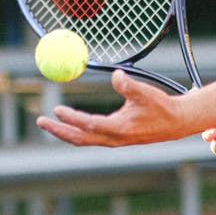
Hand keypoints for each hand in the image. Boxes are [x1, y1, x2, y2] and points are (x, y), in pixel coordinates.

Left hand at [36, 70, 190, 145]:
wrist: (175, 123)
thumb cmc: (161, 106)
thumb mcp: (146, 93)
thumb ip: (129, 84)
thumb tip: (115, 74)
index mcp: (120, 129)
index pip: (89, 125)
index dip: (72, 118)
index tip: (57, 109)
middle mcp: (114, 138)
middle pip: (79, 138)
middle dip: (58, 130)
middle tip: (40, 121)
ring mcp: (113, 140)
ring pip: (82, 140)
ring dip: (64, 131)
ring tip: (48, 122)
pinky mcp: (114, 138)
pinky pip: (89, 137)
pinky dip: (75, 131)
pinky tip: (69, 122)